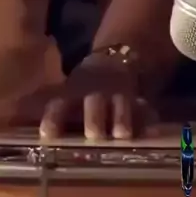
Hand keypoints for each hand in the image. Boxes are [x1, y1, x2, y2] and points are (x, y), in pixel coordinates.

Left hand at [39, 47, 158, 139]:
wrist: (115, 58)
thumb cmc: (84, 86)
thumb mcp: (69, 90)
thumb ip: (59, 113)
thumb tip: (44, 137)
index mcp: (73, 92)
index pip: (60, 104)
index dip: (53, 119)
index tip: (47, 135)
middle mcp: (94, 93)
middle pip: (94, 105)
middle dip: (94, 119)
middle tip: (94, 136)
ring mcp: (117, 94)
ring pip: (120, 106)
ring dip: (121, 120)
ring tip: (122, 135)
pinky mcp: (136, 98)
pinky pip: (144, 109)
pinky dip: (147, 119)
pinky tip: (152, 130)